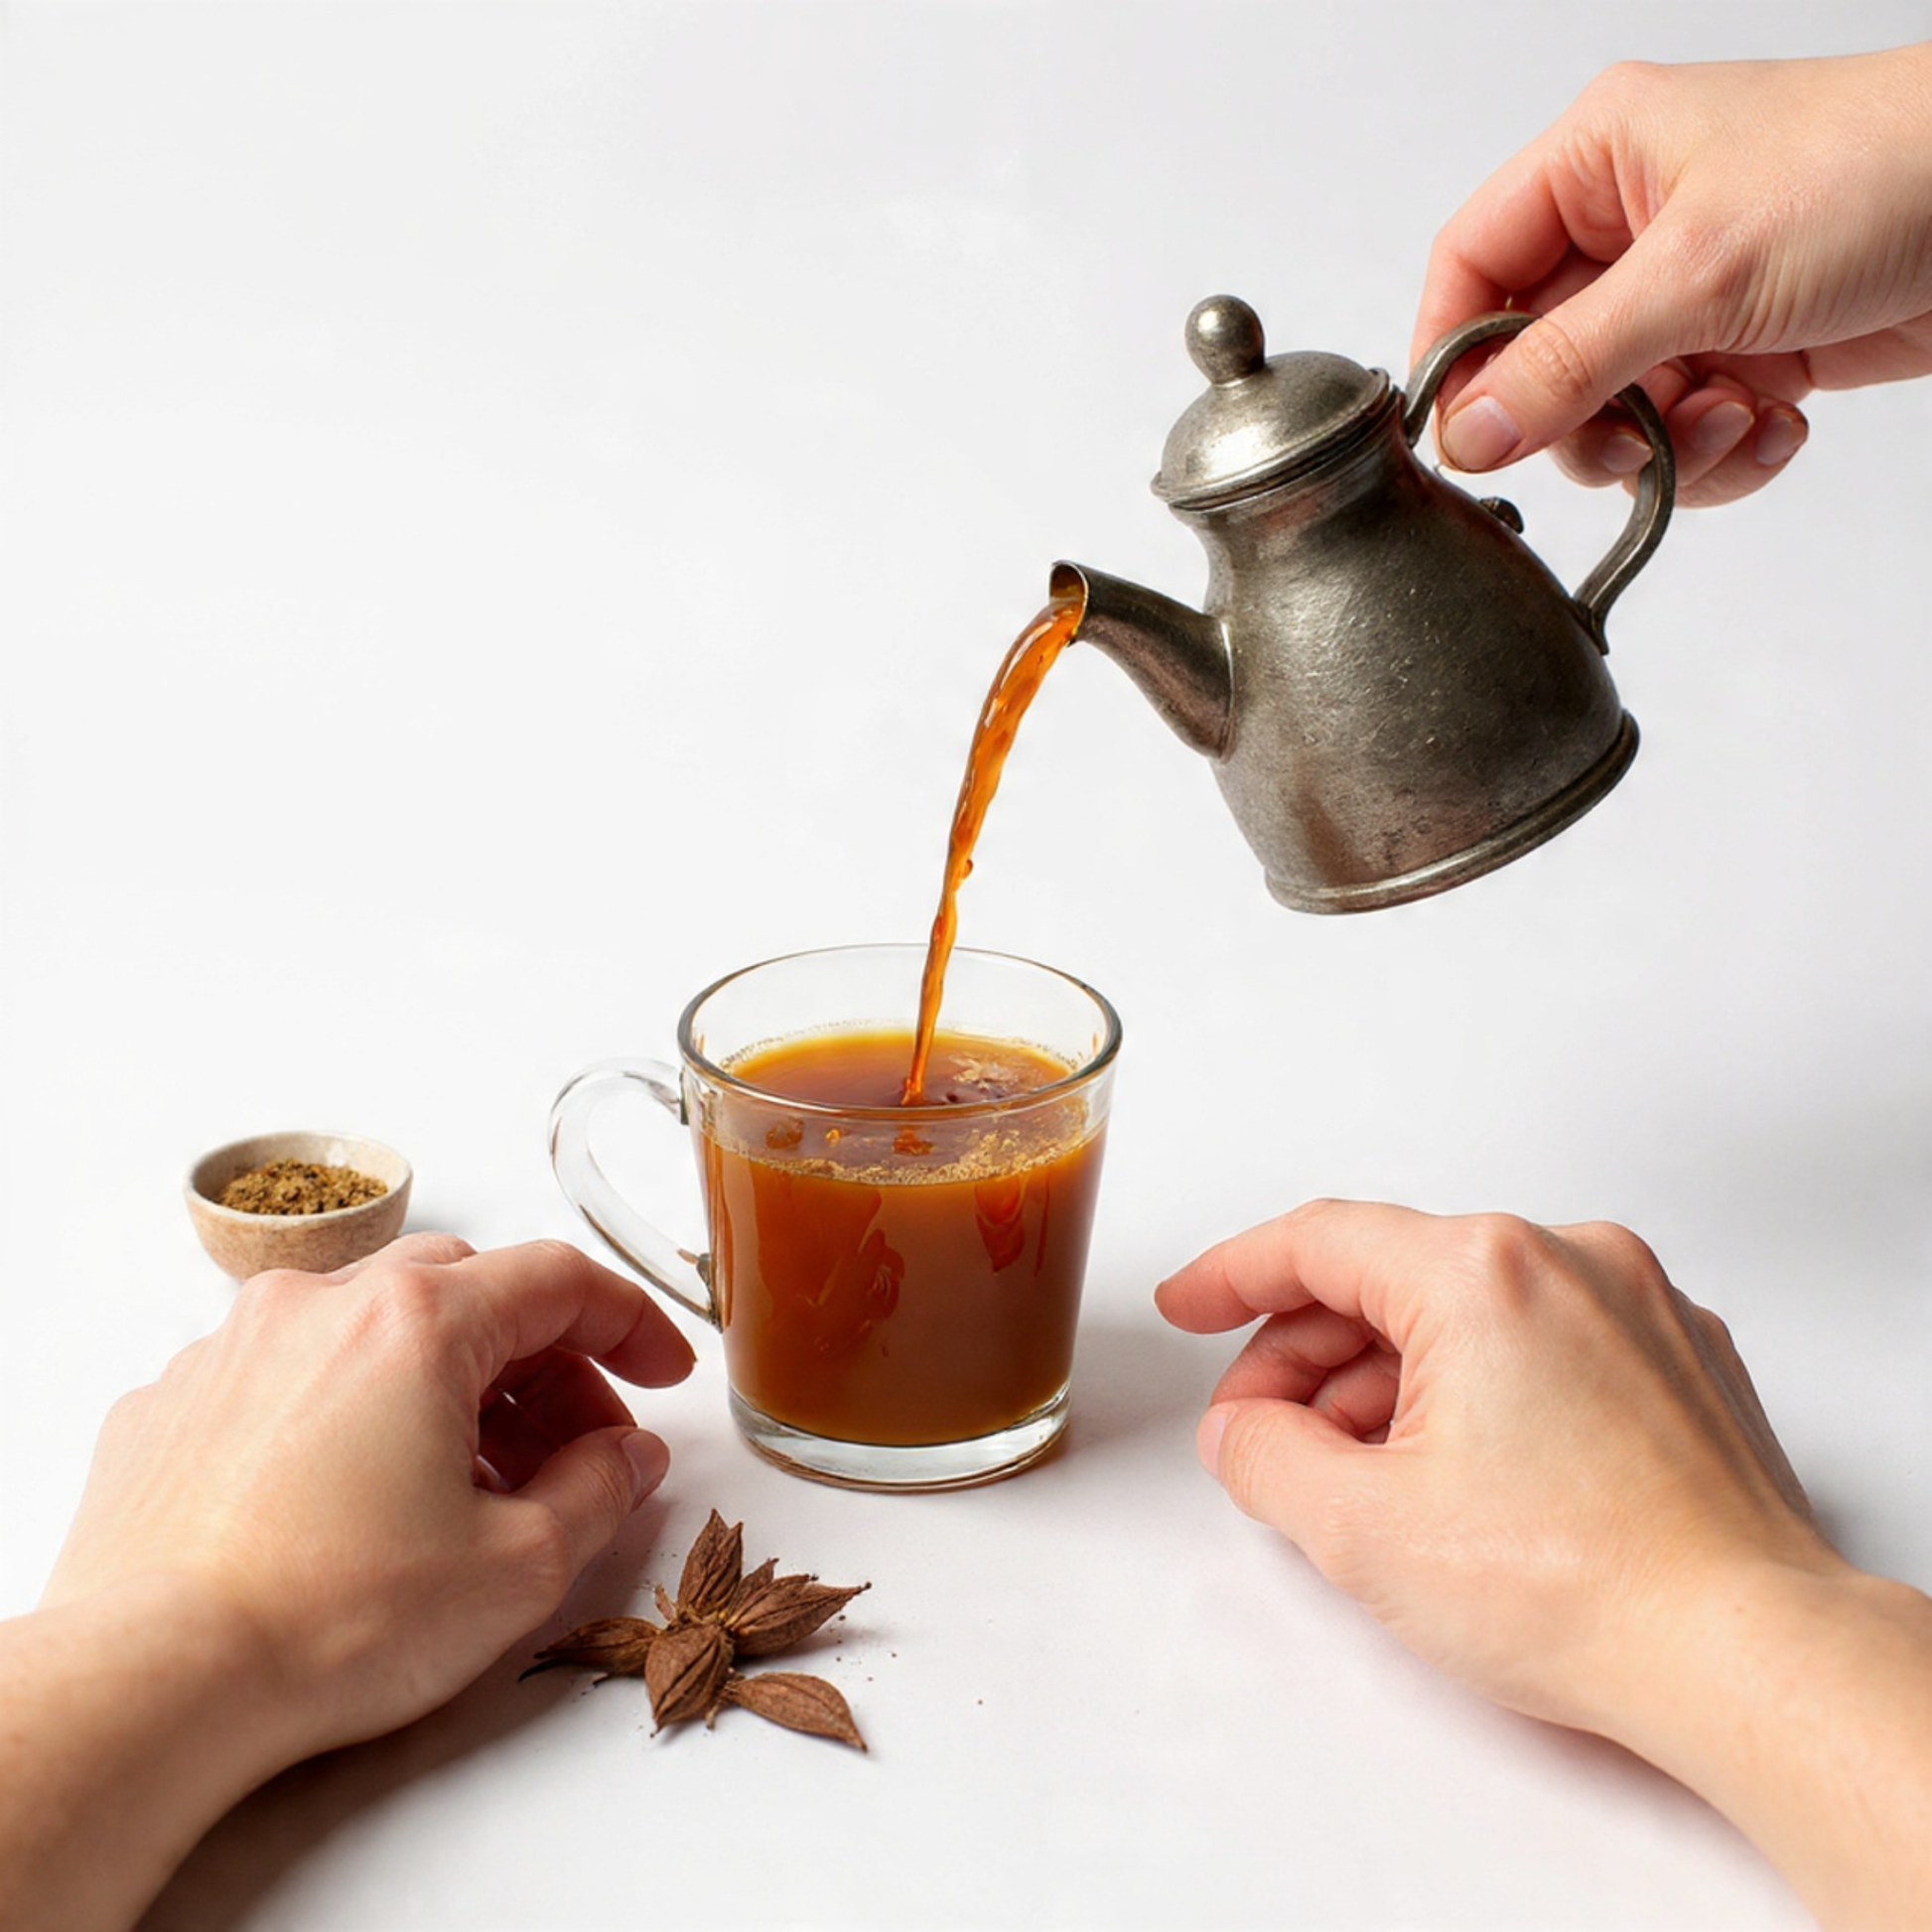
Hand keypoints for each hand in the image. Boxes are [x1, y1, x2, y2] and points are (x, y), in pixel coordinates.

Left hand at [40, 1232, 695, 1758]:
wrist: (150, 1684)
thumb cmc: (332, 1622)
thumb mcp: (516, 1568)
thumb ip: (597, 1490)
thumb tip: (626, 1456)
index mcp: (417, 1322)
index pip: (557, 1281)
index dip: (628, 1323)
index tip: (663, 1373)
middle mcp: (321, 1304)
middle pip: (467, 1291)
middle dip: (539, 1359)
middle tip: (575, 1441)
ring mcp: (234, 1348)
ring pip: (372, 1326)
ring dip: (443, 1382)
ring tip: (465, 1483)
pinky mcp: (172, 1405)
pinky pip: (287, 1374)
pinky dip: (345, 1409)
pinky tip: (354, 1495)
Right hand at [1155, 1200, 1832, 1732]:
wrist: (1749, 1656)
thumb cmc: (1585, 1590)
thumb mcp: (1361, 1530)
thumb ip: (1263, 1458)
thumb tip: (1243, 1431)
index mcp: (1481, 1270)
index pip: (1318, 1240)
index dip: (1231, 1274)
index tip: (1189, 1304)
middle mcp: (1567, 1259)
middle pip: (1392, 1278)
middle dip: (1306, 1354)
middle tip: (1259, 1431)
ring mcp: (1636, 1306)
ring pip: (1468, 1312)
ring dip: (1388, 1380)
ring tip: (1350, 1473)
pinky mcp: (1680, 1360)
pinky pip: (1543, 1342)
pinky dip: (1477, 1387)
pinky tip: (1449, 1470)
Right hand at [1412, 45, 1931, 504]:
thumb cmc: (1880, 172)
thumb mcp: (1698, 272)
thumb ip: (1568, 363)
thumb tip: (1468, 433)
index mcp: (1599, 161)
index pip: (1470, 264)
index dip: (1454, 355)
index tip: (1463, 436)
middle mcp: (1632, 225)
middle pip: (1533, 361)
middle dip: (1585, 419)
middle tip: (1629, 439)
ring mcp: (1688, 292)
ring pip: (1609, 412)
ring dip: (1662, 445)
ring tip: (1731, 420)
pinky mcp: (1744, 347)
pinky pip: (1681, 433)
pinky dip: (1721, 451)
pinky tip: (1776, 423)